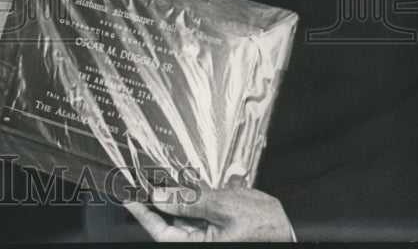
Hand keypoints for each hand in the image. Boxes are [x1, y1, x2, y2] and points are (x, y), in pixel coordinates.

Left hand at [126, 186, 293, 241]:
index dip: (142, 213)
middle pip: (167, 221)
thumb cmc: (263, 226)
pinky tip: (177, 180)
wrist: (291, 229)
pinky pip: (194, 210)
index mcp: (200, 244)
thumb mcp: (223, 207)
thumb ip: (189, 201)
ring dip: (168, 195)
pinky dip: (185, 195)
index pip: (161, 231)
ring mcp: (208, 233)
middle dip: (153, 200)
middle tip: (136, 178)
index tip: (127, 195)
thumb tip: (158, 196)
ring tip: (152, 175)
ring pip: (179, 214)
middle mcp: (201, 240)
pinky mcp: (216, 224)